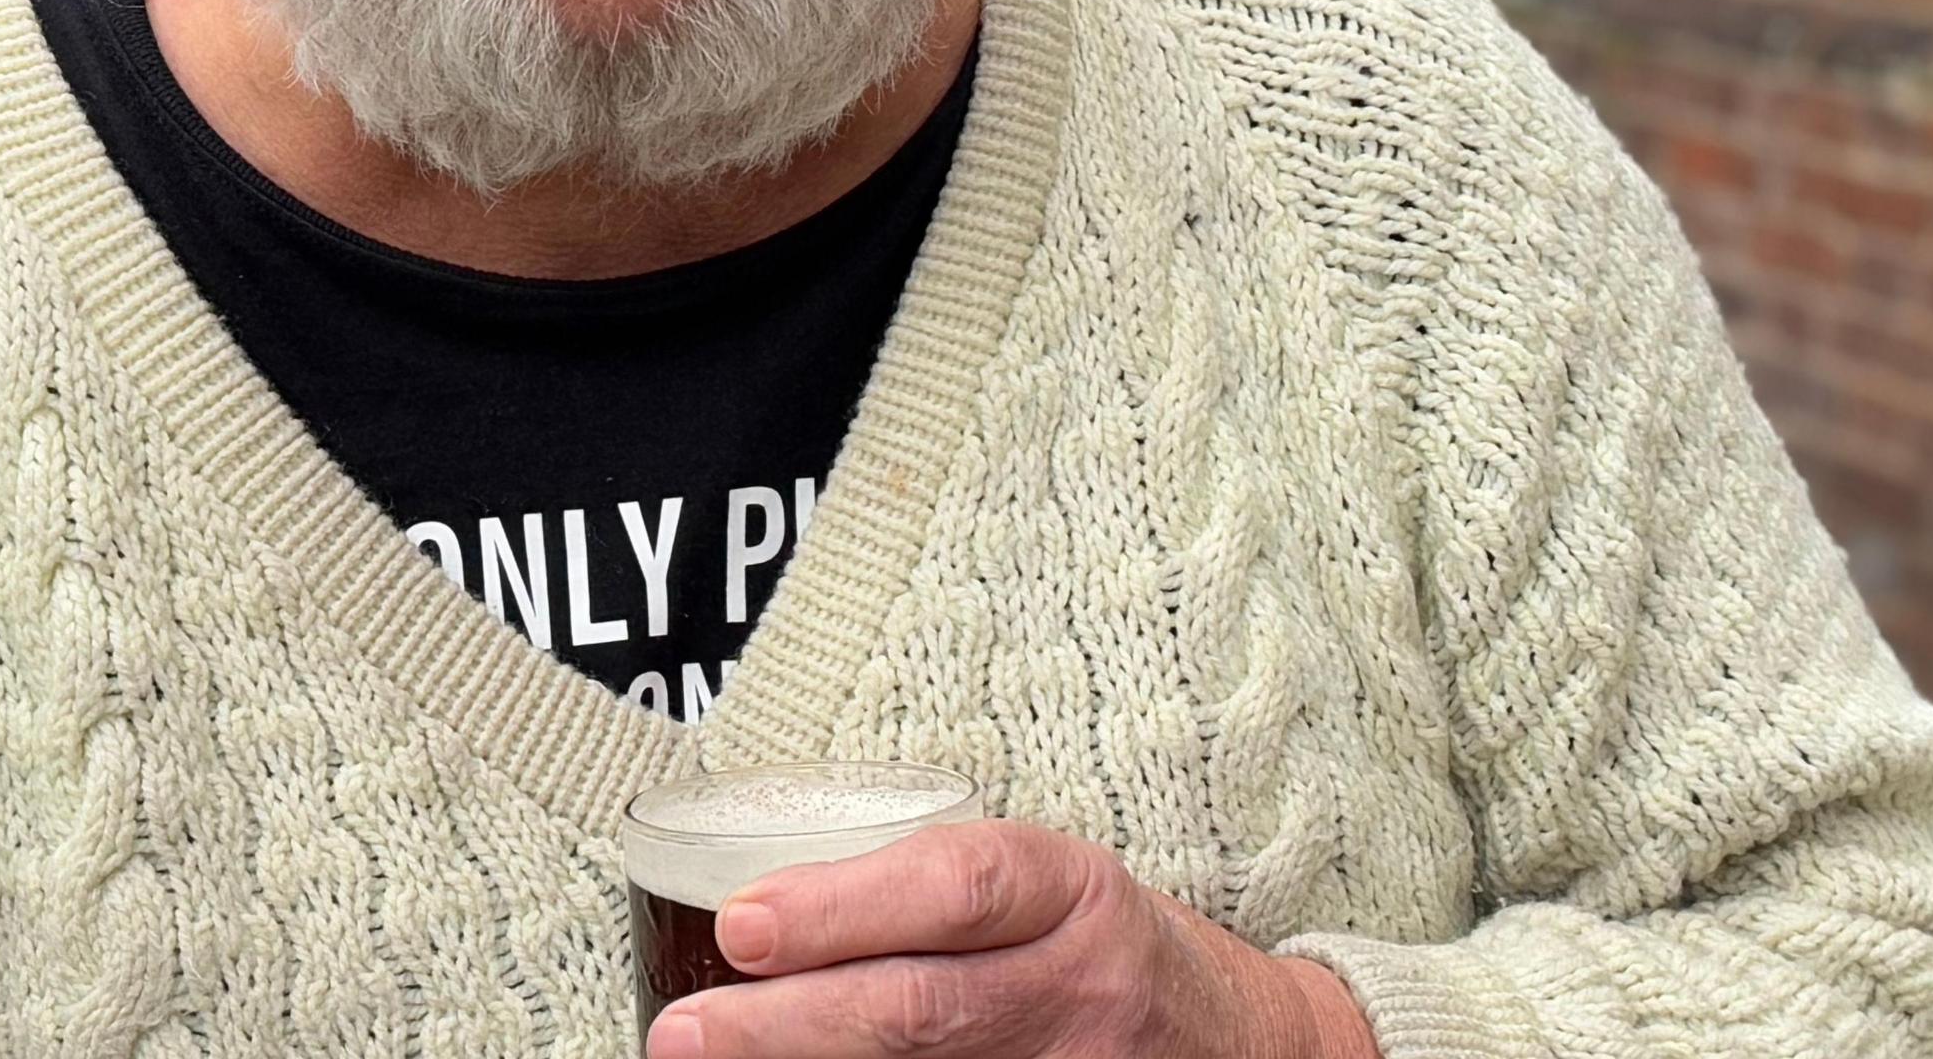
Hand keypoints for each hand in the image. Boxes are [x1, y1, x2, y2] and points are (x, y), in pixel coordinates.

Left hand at [644, 820, 1378, 1058]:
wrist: (1248, 1045)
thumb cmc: (1103, 949)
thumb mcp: (1044, 891)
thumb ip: (928, 895)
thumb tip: (747, 919)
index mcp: (1072, 892)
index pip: (955, 889)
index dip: (842, 908)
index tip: (741, 924)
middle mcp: (1081, 988)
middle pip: (924, 1010)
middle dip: (789, 1026)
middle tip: (684, 1033)